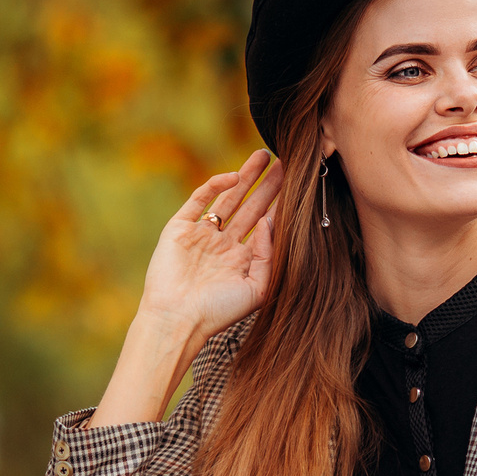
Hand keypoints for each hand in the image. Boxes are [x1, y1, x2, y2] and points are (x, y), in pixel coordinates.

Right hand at [88, 149, 282, 427]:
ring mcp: (200, 234)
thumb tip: (269, 222)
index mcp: (241, 260)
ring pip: (227, 198)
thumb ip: (268, 256)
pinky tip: (233, 177)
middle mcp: (222, 245)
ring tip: (263, 156)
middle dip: (267, 185)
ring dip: (245, 176)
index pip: (264, 226)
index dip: (280, 206)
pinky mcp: (179, 228)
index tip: (299, 187)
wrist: (177, 319)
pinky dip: (214, 186)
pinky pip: (198, 200)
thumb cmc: (218, 312)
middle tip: (287, 162)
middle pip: (250, 206)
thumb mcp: (256, 289)